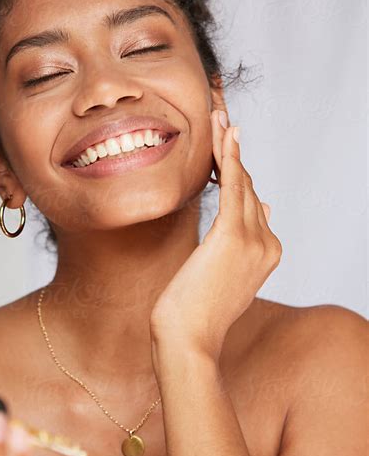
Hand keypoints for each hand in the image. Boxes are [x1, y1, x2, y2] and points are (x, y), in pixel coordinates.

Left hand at [149, 109, 281, 360]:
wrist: (187, 340)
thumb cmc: (193, 313)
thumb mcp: (219, 274)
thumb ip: (236, 244)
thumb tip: (254, 208)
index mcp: (267, 253)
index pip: (252, 204)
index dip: (236, 175)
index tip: (223, 149)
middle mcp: (268, 244)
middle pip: (249, 189)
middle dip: (232, 154)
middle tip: (219, 119)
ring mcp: (255, 240)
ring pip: (242, 181)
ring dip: (229, 145)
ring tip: (219, 115)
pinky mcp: (232, 236)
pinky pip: (233, 186)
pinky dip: (229, 157)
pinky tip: (224, 134)